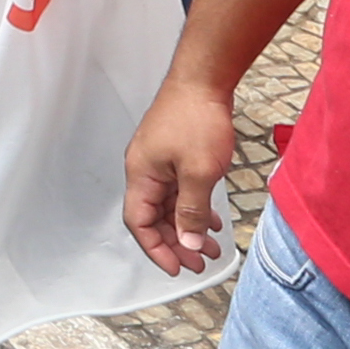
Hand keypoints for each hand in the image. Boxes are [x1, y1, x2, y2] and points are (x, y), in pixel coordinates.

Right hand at [123, 79, 242, 274]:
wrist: (204, 80)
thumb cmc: (195, 117)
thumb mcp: (198, 172)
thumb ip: (191, 211)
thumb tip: (186, 241)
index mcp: (141, 175)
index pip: (138, 223)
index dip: (156, 249)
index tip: (177, 267)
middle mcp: (144, 170)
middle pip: (152, 218)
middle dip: (175, 242)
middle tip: (198, 261)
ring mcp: (159, 161)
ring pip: (167, 205)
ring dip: (187, 227)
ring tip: (209, 246)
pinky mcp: (173, 153)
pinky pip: (179, 190)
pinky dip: (193, 208)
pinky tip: (210, 218)